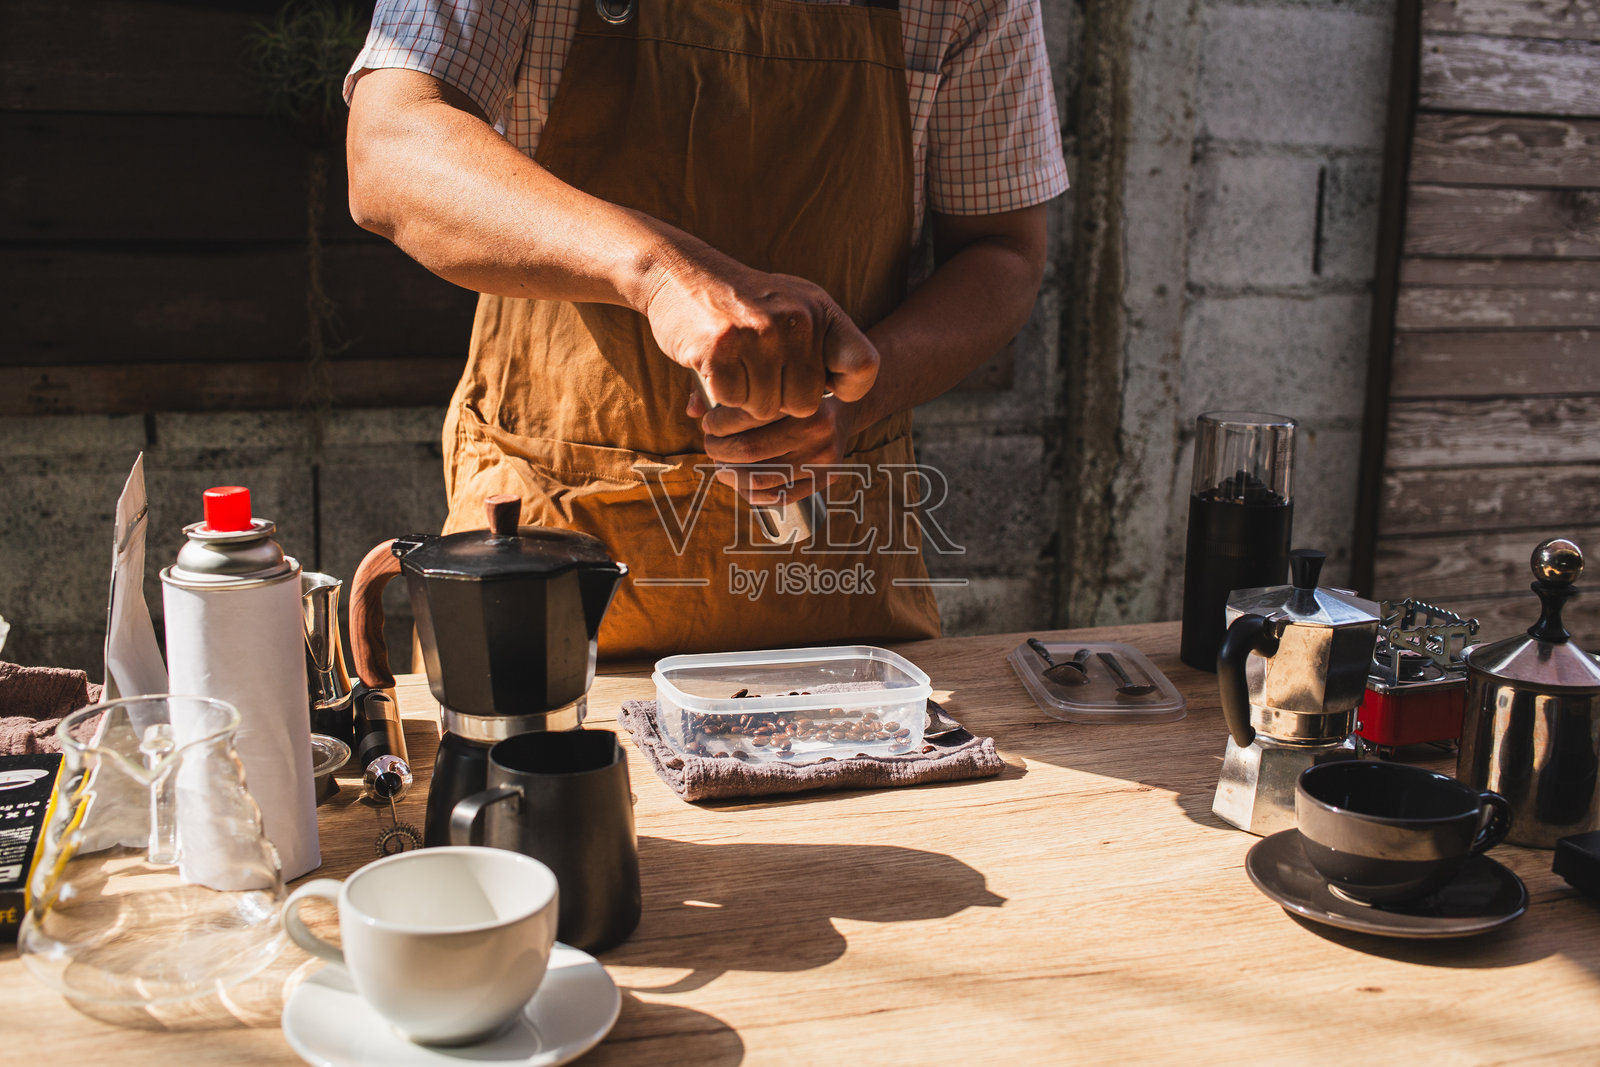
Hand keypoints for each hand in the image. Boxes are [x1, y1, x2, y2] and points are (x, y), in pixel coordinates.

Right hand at [642, 241, 877, 420]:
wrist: (678, 272)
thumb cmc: (739, 303)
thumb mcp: (791, 308)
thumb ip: (818, 349)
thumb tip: (829, 419)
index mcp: (820, 310)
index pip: (864, 367)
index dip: (848, 389)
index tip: (822, 383)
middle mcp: (797, 320)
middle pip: (804, 403)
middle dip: (778, 398)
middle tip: (756, 369)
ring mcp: (760, 334)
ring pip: (766, 409)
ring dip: (745, 397)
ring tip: (734, 362)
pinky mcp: (722, 350)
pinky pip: (732, 402)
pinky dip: (719, 393)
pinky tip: (713, 363)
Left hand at [700, 397, 857, 504]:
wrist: (846, 408)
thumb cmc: (795, 394)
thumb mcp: (771, 382)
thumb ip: (731, 393)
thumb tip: (692, 411)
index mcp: (800, 399)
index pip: (746, 417)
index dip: (718, 423)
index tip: (708, 423)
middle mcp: (816, 429)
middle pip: (748, 451)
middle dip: (718, 450)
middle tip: (710, 444)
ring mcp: (822, 459)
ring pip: (759, 479)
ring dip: (729, 474)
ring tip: (720, 464)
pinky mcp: (825, 480)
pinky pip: (777, 497)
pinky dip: (750, 493)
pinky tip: (740, 481)